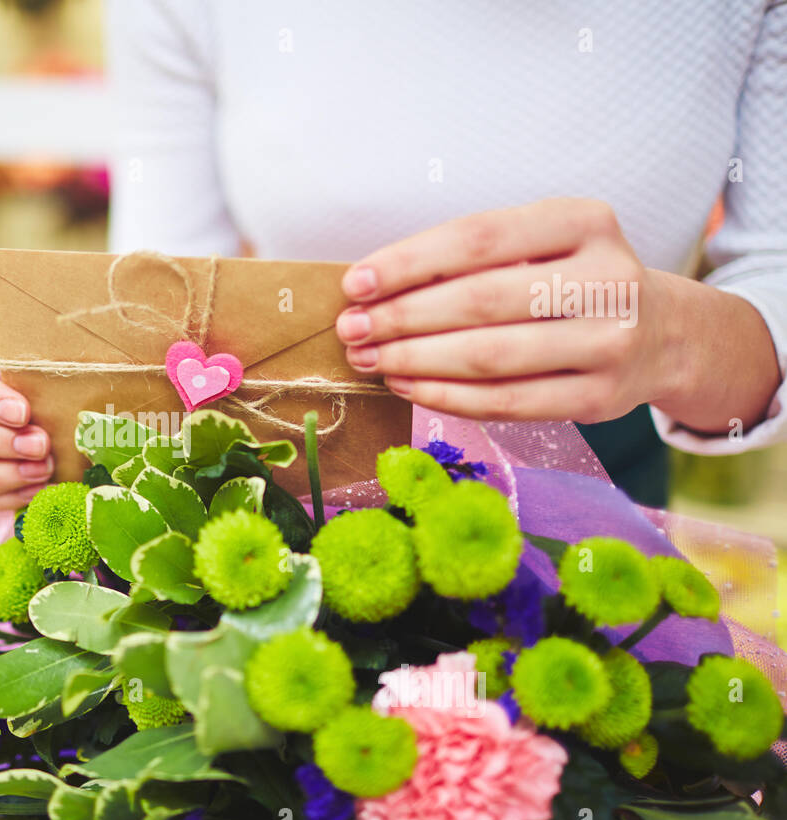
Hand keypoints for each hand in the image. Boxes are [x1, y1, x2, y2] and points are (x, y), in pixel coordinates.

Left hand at [336, 198, 677, 423]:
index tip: (356, 283)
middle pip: (480, 301)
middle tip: (352, 330)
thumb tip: (373, 289)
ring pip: (489, 357)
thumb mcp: (541, 246)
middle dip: (401, 318)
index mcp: (585, 221)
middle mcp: (607, 279)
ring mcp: (611, 342)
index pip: (479, 238)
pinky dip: (446, 396)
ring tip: (370, 360)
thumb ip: (471, 260)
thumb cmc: (572, 282)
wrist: (662, 334)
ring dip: (414, 361)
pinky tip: (407, 386)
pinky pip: (506, 402)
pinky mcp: (601, 398)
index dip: (409, 263)